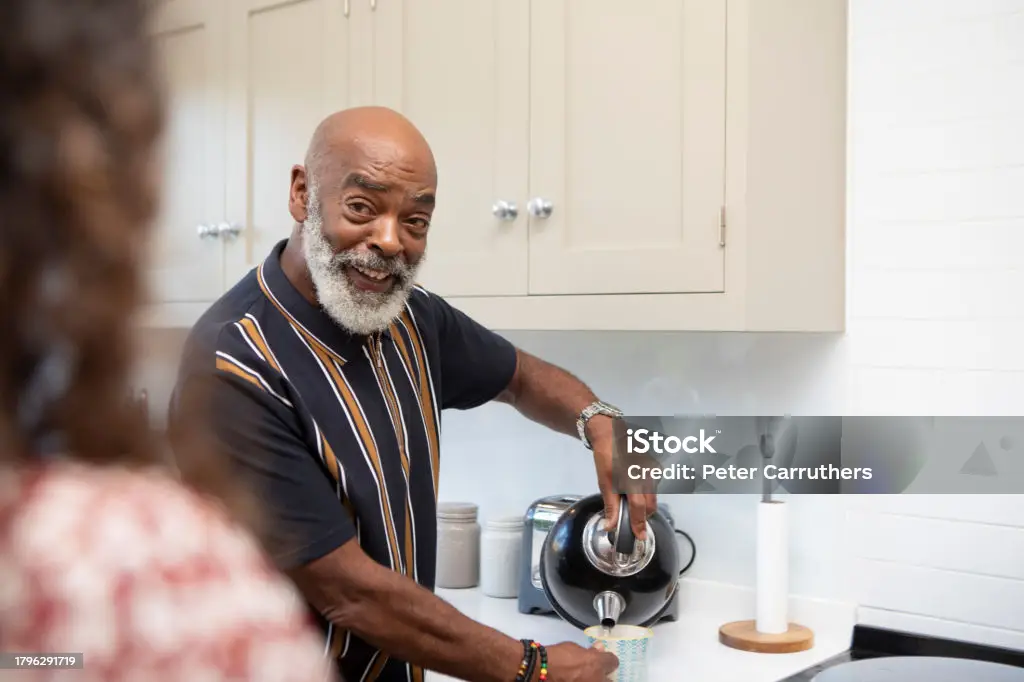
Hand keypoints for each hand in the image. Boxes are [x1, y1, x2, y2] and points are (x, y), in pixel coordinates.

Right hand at [542, 641, 617, 681]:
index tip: (603, 658)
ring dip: (595, 680)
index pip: (613, 661)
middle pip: (610, 679)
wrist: (541, 670)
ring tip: (584, 677)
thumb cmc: (557, 655)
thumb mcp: (574, 648)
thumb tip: (599, 649)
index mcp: (597, 662)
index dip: (608, 659)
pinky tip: (577, 680)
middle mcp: (597, 678)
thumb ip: (589, 651)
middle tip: (595, 672)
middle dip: (604, 675)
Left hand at [586, 415, 656, 539]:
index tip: (640, 537)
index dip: (639, 525)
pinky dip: (645, 491)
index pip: (639, 509)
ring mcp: (653, 471)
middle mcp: (648, 477)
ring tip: (629, 499)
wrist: (613, 434)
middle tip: (632, 522)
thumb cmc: (607, 457)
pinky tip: (634, 485)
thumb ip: (611, 505)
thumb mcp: (605, 482)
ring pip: (652, 496)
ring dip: (644, 503)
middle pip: (650, 505)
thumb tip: (610, 525)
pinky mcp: (655, 467)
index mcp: (634, 481)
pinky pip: (653, 485)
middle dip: (642, 515)